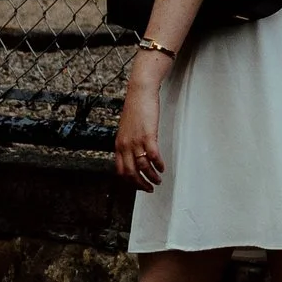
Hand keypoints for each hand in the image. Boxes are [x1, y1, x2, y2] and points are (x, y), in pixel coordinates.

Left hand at [114, 56, 166, 191]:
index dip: (130, 182)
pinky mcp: (148, 135)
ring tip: (158, 180)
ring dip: (151, 176)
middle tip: (149, 188)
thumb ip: (127, 143)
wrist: (139, 92)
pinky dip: (158, 164)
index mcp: (118, 145)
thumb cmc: (135, 109)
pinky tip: (162, 167)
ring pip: (142, 167)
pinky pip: (153, 155)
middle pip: (131, 173)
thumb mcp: (126, 129)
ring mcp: (136, 141)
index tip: (138, 186)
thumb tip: (132, 155)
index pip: (121, 171)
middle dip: (141, 184)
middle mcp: (125, 146)